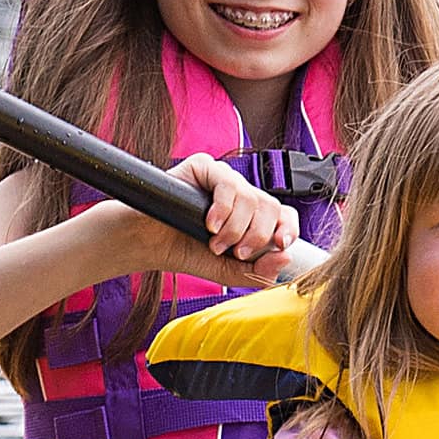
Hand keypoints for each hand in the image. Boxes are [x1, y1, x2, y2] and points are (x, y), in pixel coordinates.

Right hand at [114, 152, 298, 287]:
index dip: (288, 228)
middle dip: (257, 236)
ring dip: (236, 228)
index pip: (283, 214)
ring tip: (214, 242)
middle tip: (235, 252)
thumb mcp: (228, 272)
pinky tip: (209, 224)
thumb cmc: (187, 252)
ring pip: (252, 197)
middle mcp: (240, 194)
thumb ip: (258, 271)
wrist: (150, 245)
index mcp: (251, 216)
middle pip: (271, 206)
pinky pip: (227, 182)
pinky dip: (223, 209)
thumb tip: (285, 256)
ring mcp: (223, 179)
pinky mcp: (204, 167)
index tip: (281, 245)